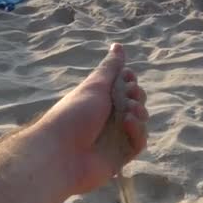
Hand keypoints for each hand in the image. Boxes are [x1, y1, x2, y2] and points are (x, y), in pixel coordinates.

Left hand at [37, 43, 148, 193]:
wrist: (62, 153)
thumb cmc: (75, 115)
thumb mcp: (95, 86)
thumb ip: (110, 68)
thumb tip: (118, 45)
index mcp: (100, 100)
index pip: (125, 87)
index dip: (130, 81)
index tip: (126, 77)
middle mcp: (108, 118)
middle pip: (136, 103)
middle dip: (137, 96)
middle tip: (129, 95)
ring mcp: (115, 138)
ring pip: (140, 123)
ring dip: (139, 113)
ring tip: (129, 112)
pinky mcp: (121, 157)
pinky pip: (139, 142)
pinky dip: (138, 132)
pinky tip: (128, 125)